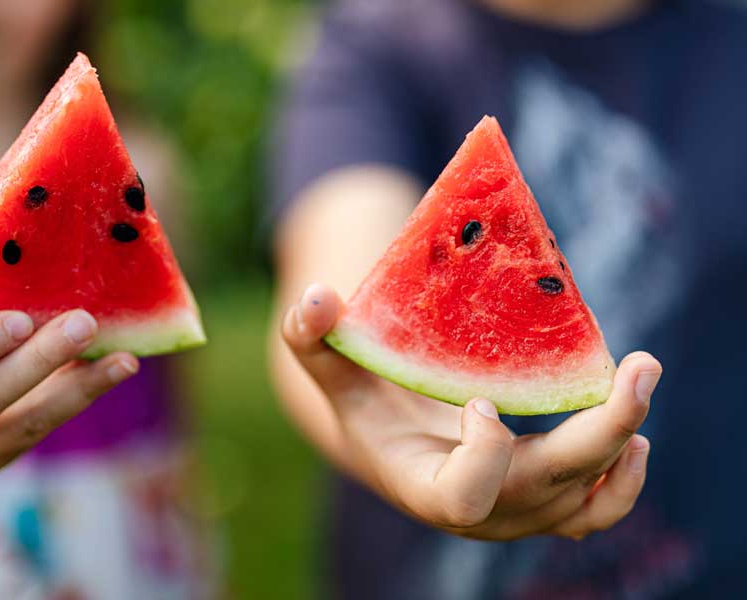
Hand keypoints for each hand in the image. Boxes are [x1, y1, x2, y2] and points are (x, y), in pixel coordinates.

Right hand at [282, 284, 660, 539]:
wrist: (395, 445)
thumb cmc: (364, 403)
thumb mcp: (332, 371)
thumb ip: (311, 337)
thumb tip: (316, 297)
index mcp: (422, 486)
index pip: (463, 498)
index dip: (482, 455)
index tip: (480, 400)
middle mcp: (478, 514)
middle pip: (548, 490)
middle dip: (600, 432)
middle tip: (638, 366)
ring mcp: (517, 515)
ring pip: (586, 500)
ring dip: (621, 445)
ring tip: (637, 382)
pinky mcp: (545, 505)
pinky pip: (597, 511)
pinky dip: (624, 479)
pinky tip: (635, 435)